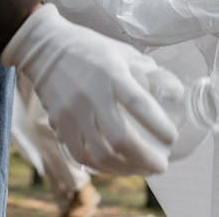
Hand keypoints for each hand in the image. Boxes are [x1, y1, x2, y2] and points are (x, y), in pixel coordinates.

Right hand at [1, 3, 178, 174]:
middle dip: (145, 158)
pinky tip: (116, 167)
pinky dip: (101, 167)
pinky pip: (81, 155)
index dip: (159, 125)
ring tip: (141, 170)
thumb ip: (146, 72)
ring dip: (126, 168)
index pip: (140, 104)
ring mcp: (73, 113)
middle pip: (121, 139)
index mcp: (112, 75)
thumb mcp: (122, 52)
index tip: (171, 138)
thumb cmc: (90, 49)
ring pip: (101, 154)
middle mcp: (92, 96)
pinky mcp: (60, 125)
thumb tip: (172, 91)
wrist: (46, 49)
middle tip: (161, 165)